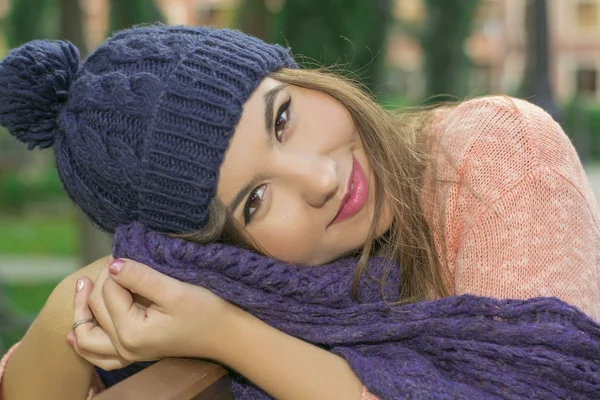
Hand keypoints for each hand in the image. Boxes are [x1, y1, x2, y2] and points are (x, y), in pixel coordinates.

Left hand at [67, 258, 235, 369]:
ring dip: (81, 313)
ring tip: (83, 288)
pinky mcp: (136, 353)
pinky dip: (85, 344)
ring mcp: (129, 354)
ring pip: (88, 338)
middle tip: (113, 262)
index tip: (128, 254)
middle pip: (96, 310)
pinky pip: (100, 355)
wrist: (227, 334)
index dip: (115, 269)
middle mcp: (125, 348)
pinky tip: (75, 336)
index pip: (108, 292)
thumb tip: (113, 265)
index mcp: (131, 332)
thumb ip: (141, 277)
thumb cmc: (206, 310)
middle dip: (100, 283)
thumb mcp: (174, 290)